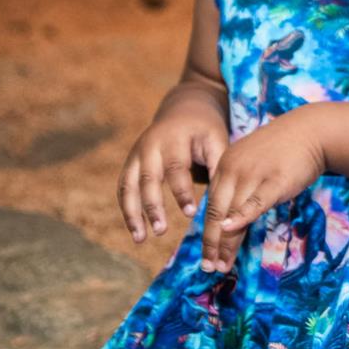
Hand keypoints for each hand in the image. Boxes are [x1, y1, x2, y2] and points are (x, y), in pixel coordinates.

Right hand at [118, 102, 227, 242]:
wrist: (184, 109)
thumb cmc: (206, 130)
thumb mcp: (216, 139)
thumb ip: (217, 164)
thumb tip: (224, 197)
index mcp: (174, 138)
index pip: (176, 167)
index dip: (181, 191)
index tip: (191, 213)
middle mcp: (150, 145)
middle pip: (148, 178)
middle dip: (153, 205)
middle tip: (162, 231)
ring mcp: (136, 154)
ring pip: (129, 185)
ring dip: (133, 213)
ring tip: (141, 239)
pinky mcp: (130, 164)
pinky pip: (124, 189)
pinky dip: (127, 210)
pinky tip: (135, 231)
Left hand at [199, 106, 326, 273]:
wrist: (312, 130)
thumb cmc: (286, 148)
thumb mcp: (254, 163)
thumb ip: (241, 185)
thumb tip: (233, 215)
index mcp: (225, 165)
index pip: (211, 205)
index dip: (208, 232)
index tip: (207, 254)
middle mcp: (233, 170)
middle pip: (217, 212)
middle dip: (212, 243)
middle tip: (208, 267)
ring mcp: (253, 175)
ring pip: (232, 212)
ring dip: (226, 242)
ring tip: (223, 265)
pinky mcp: (275, 181)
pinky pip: (255, 202)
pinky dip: (241, 216)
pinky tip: (231, 229)